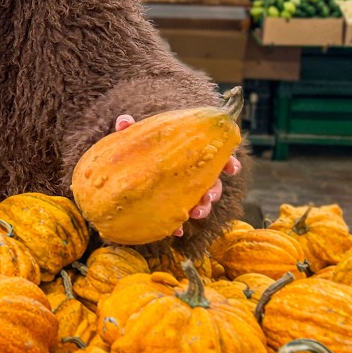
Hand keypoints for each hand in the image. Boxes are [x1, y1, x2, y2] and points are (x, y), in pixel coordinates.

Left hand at [114, 115, 242, 237]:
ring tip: (194, 214)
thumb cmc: (133, 148)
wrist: (119, 169)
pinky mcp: (169, 206)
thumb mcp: (132, 137)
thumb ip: (129, 129)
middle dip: (214, 191)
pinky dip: (179, 225)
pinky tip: (176, 231)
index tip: (232, 168)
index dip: (227, 161)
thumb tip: (124, 121)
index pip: (214, 155)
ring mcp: (181, 191)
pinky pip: (179, 217)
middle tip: (208, 197)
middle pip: (212, 182)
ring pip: (201, 201)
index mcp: (188, 154)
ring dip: (202, 208)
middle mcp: (190, 173)